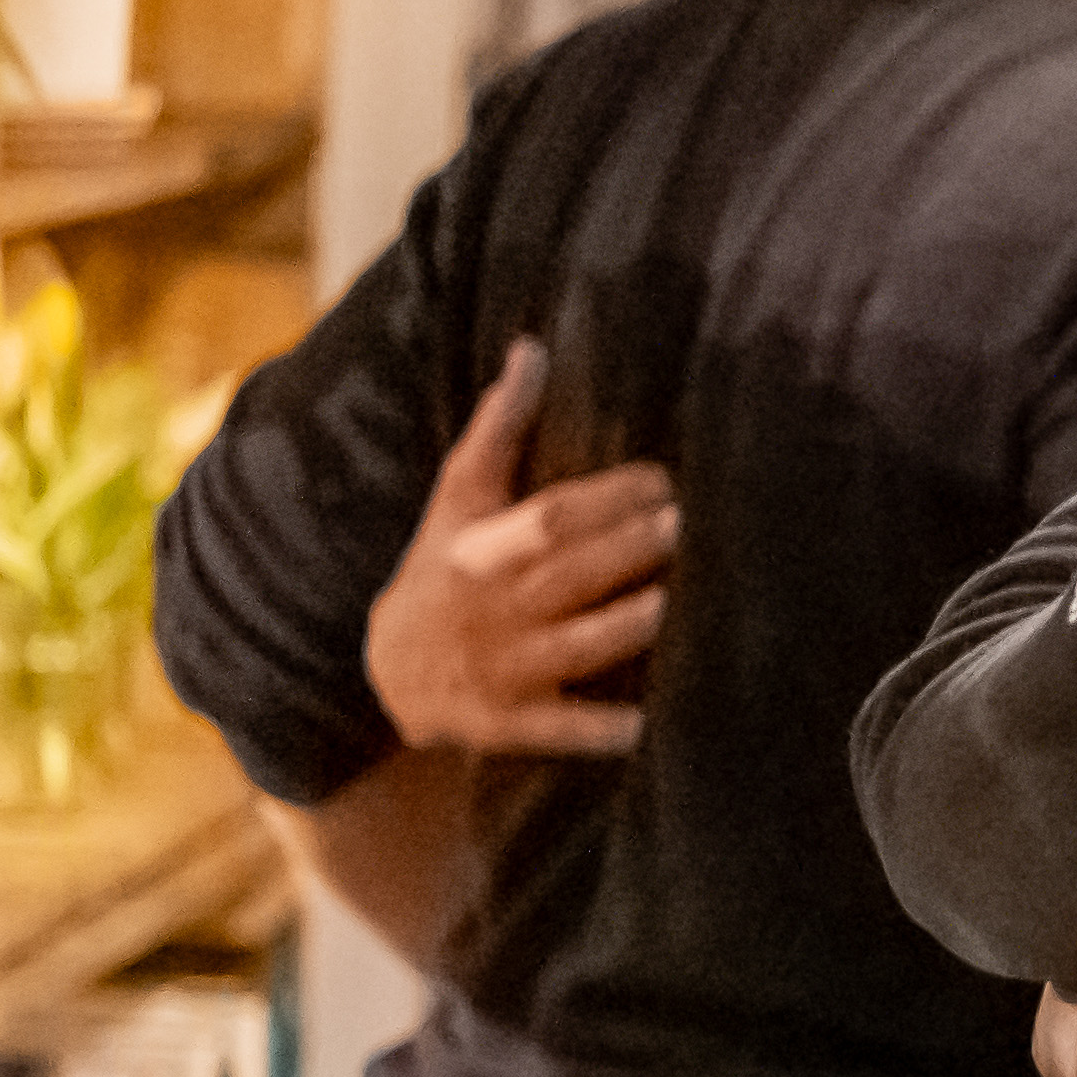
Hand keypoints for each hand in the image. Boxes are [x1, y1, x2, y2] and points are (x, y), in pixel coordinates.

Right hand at [362, 339, 673, 755]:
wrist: (388, 675)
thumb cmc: (443, 570)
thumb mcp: (459, 501)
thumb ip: (500, 428)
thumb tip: (532, 348)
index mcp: (480, 550)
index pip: (550, 517)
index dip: (607, 498)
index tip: (664, 481)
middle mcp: (493, 608)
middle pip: (570, 574)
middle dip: (631, 550)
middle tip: (688, 526)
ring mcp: (503, 670)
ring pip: (577, 646)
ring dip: (630, 624)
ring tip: (680, 600)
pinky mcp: (512, 725)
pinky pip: (564, 729)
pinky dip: (605, 729)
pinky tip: (653, 723)